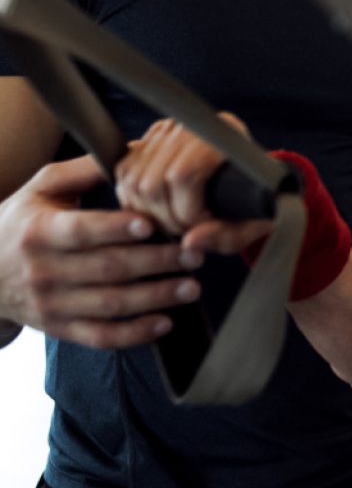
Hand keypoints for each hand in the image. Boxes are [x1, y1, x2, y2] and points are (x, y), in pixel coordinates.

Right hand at [0, 156, 202, 347]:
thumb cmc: (22, 220)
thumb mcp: (42, 187)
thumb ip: (85, 170)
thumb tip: (135, 151)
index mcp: (40, 231)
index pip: (81, 231)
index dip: (116, 229)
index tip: (150, 224)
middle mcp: (44, 271)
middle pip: (107, 269)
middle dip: (156, 262)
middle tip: (193, 253)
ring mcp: (51, 304)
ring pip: (109, 305)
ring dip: (155, 298)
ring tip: (191, 287)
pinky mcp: (59, 328)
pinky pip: (99, 336)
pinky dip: (133, 334)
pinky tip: (165, 322)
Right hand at [115, 115, 272, 254]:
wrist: (251, 182)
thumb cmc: (252, 204)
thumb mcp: (248, 225)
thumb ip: (222, 235)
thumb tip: (188, 243)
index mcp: (225, 137)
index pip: (183, 176)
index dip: (186, 213)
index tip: (201, 227)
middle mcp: (194, 126)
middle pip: (151, 181)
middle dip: (164, 218)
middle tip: (185, 230)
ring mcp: (170, 129)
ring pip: (132, 179)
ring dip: (146, 212)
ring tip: (173, 222)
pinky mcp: (151, 137)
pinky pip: (124, 171)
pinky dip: (134, 198)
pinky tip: (156, 210)